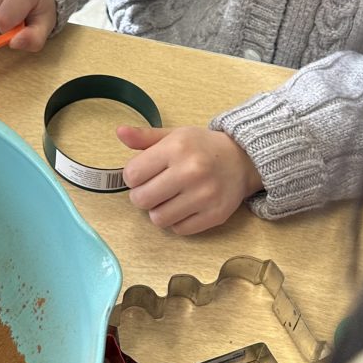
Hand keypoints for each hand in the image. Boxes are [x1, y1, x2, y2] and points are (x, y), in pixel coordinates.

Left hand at [118, 125, 261, 234]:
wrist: (242, 160)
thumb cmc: (202, 147)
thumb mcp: (174, 135)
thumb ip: (145, 137)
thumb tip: (120, 132)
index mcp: (177, 147)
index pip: (132, 174)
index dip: (132, 177)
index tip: (142, 175)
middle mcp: (191, 171)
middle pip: (142, 199)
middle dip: (142, 196)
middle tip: (154, 189)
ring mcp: (205, 195)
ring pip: (158, 219)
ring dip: (159, 211)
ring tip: (169, 198)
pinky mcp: (215, 215)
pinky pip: (179, 230)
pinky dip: (177, 221)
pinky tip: (184, 207)